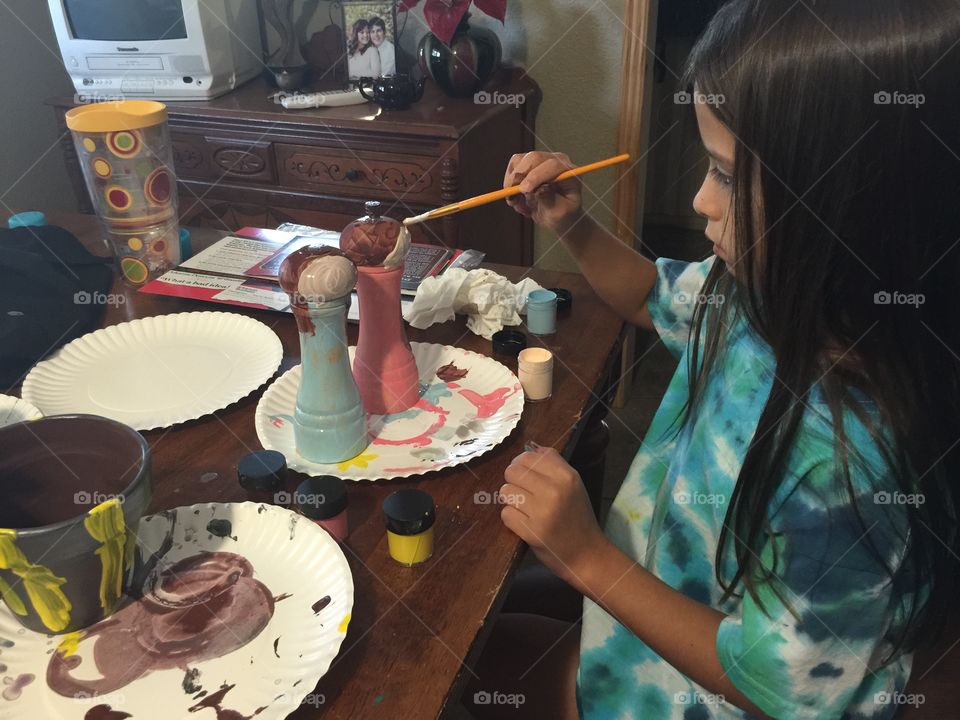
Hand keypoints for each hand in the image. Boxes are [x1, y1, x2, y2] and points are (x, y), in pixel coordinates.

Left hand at [499, 446, 606, 587]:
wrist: (587, 554)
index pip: (528, 456)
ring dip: (512, 500)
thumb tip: (530, 447)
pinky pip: (506, 513)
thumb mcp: (573, 485)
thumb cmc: (578, 516)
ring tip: (526, 508)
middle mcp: (554, 490)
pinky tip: (525, 522)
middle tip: (524, 493)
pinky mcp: (531, 531)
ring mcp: (542, 512)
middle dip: (514, 481)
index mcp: (567, 476)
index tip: (527, 475)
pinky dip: (512, 518)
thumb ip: (552, 464)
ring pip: (506, 491)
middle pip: (512, 471)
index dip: (522, 464)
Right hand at [504, 152, 583, 234]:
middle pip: (533, 158)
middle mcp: (556, 161)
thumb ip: (550, 201)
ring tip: (517, 202)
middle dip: (520, 177)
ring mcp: (541, 160)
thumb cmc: (562, 215)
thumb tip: (537, 190)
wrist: (557, 215)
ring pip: (519, 160)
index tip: (525, 190)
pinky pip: (513, 167)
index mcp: (569, 172)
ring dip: (512, 182)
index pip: (553, 166)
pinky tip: (516, 198)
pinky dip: (509, 183)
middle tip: (513, 197)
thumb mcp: (559, 213)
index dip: (536, 176)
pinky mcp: (528, 164)